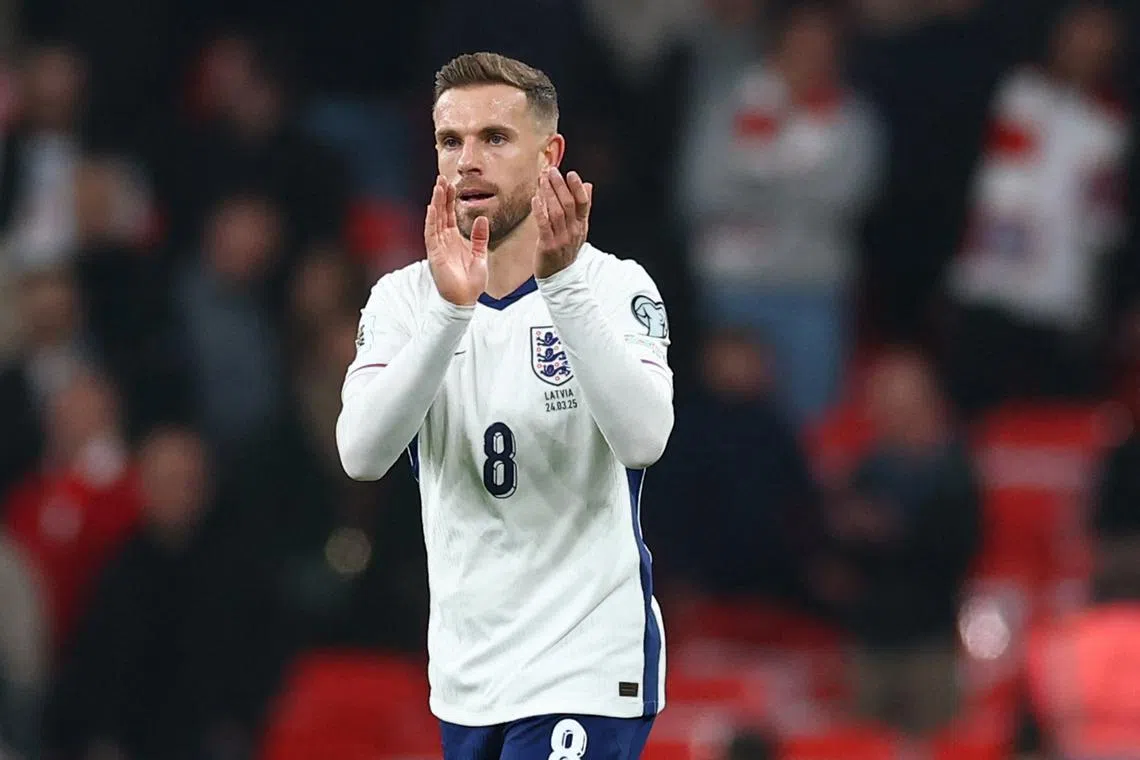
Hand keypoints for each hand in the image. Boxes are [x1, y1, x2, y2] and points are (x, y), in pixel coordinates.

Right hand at [424, 176, 488, 305]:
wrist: (465, 300)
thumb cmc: (471, 282)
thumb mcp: (480, 255)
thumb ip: (480, 237)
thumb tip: (482, 218)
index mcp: (454, 240)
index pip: (450, 215)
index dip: (450, 200)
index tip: (452, 184)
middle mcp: (444, 241)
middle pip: (441, 213)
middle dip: (441, 196)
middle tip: (442, 178)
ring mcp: (438, 247)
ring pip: (435, 220)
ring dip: (436, 203)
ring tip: (438, 187)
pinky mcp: (434, 254)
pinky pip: (431, 234)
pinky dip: (431, 221)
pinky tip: (432, 208)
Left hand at [533, 167, 592, 278]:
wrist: (559, 276)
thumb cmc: (566, 249)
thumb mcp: (578, 228)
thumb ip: (582, 207)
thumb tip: (588, 185)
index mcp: (581, 225)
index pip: (583, 203)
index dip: (577, 187)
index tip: (570, 174)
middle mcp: (573, 231)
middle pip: (568, 204)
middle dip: (559, 186)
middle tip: (551, 171)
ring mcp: (561, 239)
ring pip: (556, 212)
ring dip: (548, 194)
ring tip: (542, 180)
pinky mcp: (548, 246)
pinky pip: (544, 225)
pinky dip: (540, 211)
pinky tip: (535, 199)